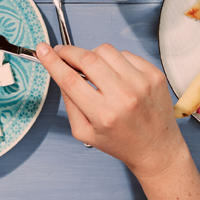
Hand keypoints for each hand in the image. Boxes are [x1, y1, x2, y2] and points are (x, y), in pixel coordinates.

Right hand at [36, 42, 185, 178]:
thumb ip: (70, 104)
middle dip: (69, 52)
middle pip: (87, 59)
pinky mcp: (154, 75)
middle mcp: (124, 97)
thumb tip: (60, 74)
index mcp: (104, 115)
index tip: (43, 50)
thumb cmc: (122, 143)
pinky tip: (116, 75)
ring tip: (95, 70)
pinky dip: (116, 60)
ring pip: (106, 51)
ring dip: (93, 55)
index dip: (53, 62)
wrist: (157, 149)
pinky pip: (126, 53)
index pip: (70, 79)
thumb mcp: (85, 133)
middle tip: (63, 53)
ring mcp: (141, 83)